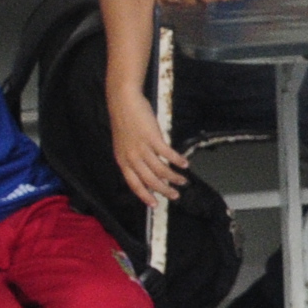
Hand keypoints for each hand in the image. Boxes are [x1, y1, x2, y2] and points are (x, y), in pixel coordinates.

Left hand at [110, 95, 187, 209]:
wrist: (123, 102)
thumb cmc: (125, 122)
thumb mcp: (124, 144)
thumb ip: (133, 158)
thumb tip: (149, 171)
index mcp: (122, 160)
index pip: (134, 184)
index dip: (145, 196)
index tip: (156, 204)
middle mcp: (131, 157)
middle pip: (150, 180)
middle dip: (164, 190)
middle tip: (176, 195)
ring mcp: (142, 148)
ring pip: (160, 169)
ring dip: (174, 177)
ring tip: (183, 180)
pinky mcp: (153, 138)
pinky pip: (167, 154)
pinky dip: (177, 160)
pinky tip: (185, 163)